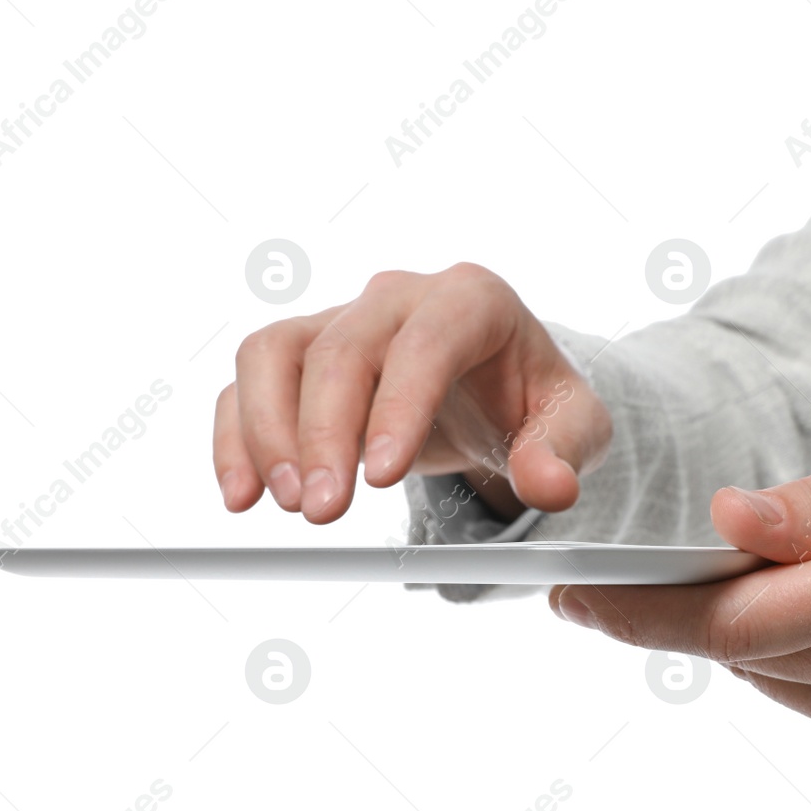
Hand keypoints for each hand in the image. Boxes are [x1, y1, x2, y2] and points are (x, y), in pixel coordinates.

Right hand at [215, 263, 610, 522]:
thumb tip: (550, 486)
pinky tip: (243, 494)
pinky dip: (236, 435)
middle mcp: (396, 298)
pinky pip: (249, 380)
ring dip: (266, 430)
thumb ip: (564, 452)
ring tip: (285, 503)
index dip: (397, 406)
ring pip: (274, 352)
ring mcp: (340, 319)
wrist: (494, 386)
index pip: (425, 343)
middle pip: (340, 350)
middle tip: (322, 512)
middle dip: (322, 434)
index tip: (381, 478)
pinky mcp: (300, 353)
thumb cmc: (530, 397)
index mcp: (471, 301)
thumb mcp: (574, 424)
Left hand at [550, 422, 810, 782]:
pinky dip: (800, 658)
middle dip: (687, 608)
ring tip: (798, 573)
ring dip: (756, 628)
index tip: (573, 596)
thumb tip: (724, 523)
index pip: (731, 622)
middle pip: (742, 653)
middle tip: (655, 567)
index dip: (638, 613)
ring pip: (773, 677)